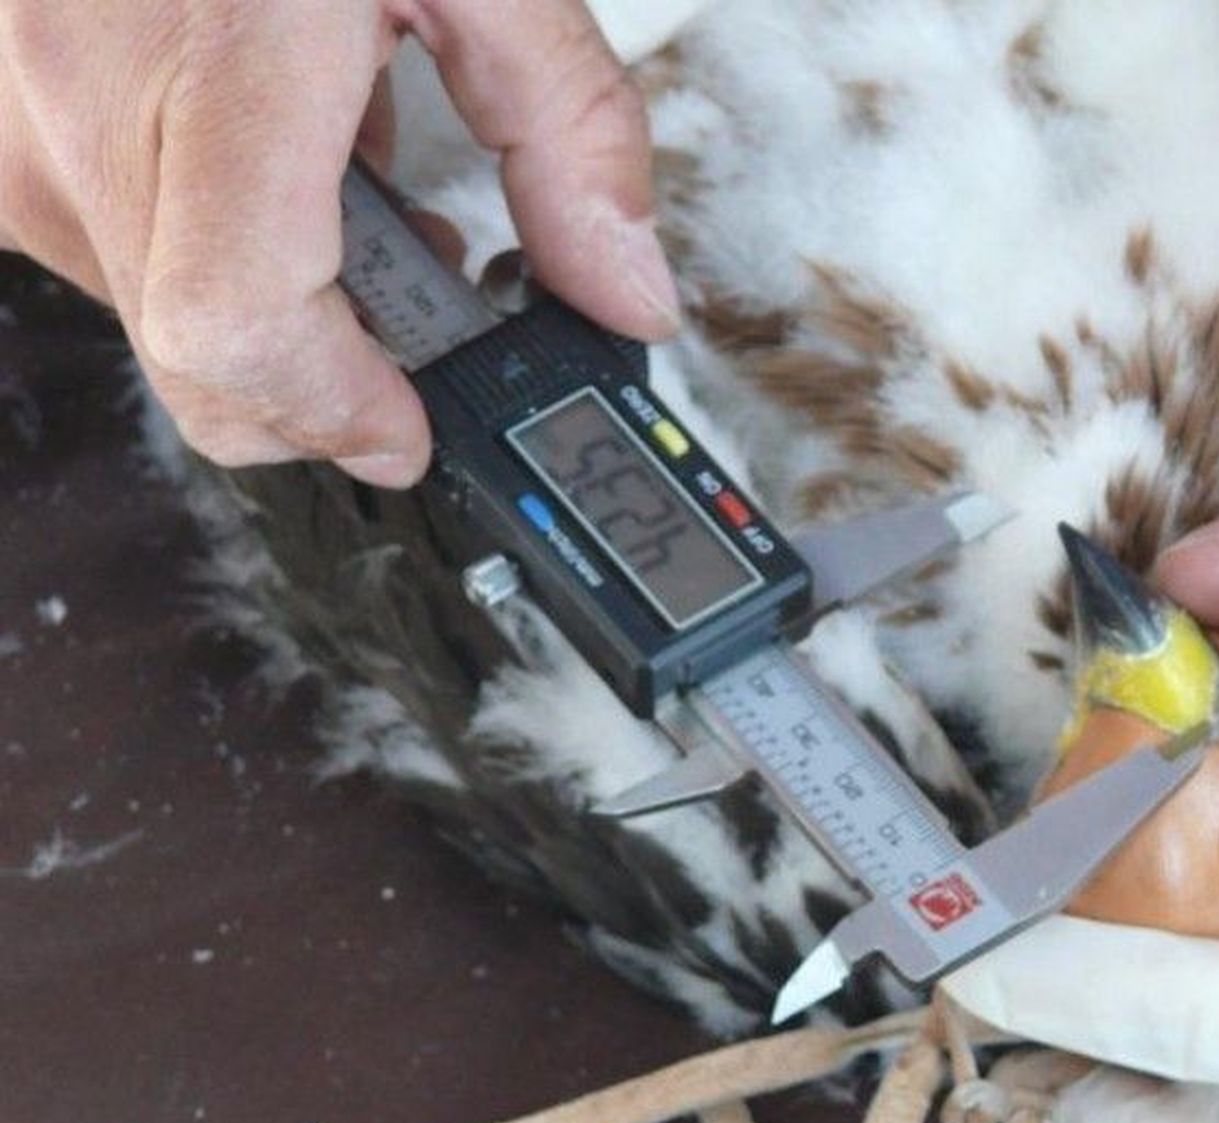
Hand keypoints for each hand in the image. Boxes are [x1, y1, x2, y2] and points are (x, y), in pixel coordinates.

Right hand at [0, 0, 678, 485]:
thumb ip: (572, 133)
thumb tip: (622, 292)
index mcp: (216, 59)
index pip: (239, 323)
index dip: (332, 411)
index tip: (408, 431)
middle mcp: (87, 105)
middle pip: (200, 359)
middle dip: (328, 383)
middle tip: (418, 324)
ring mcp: (26, 122)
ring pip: (159, 319)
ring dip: (281, 310)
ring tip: (361, 203)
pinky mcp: (6, 126)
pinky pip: (112, 250)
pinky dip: (214, 247)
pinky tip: (277, 170)